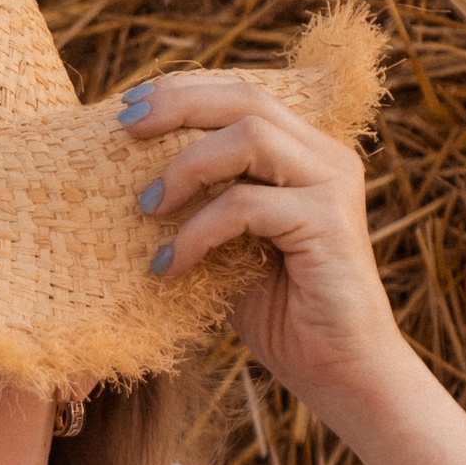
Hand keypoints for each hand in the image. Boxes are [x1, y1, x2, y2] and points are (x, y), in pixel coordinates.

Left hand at [122, 72, 412, 421]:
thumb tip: (131, 181)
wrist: (340, 374)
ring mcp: (332, 185)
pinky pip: (246, 206)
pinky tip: (168, 266)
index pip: (241, 95)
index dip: (183, 90)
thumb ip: (201, 206)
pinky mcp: (329, 223)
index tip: (128, 106)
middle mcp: (325, 157)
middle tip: (125, 127)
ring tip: (147, 206)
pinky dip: (197, 232)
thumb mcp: (229, 249)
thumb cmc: (282, 316)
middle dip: (178, 103)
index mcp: (304, 153)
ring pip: (249, 139)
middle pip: (245, 98)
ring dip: (186, 167)